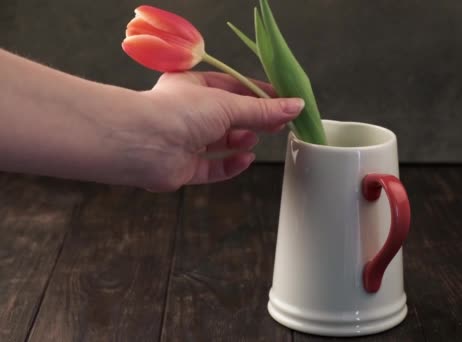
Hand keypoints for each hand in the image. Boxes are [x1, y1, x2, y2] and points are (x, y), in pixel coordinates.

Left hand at [134, 71, 303, 191]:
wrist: (142, 143)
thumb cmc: (178, 112)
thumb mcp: (228, 104)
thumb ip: (263, 109)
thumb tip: (295, 106)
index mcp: (193, 86)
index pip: (233, 87)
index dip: (259, 94)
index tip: (284, 101)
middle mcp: (188, 112)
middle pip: (230, 116)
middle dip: (254, 120)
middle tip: (280, 124)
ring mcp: (185, 140)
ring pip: (221, 142)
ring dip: (241, 140)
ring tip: (254, 138)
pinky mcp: (184, 167)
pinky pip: (213, 166)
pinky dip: (231, 164)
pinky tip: (246, 158)